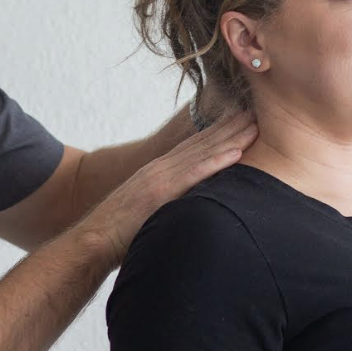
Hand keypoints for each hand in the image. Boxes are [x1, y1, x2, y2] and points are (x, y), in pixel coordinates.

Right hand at [80, 112, 256, 263]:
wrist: (94, 239)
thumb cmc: (121, 233)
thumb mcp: (149, 209)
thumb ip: (168, 202)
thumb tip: (187, 208)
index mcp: (159, 172)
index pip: (194, 147)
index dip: (219, 131)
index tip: (241, 119)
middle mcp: (162, 169)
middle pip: (202, 143)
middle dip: (230, 126)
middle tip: (257, 111)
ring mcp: (162, 178)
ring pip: (203, 153)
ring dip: (231, 138)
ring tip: (255, 124)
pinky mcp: (162, 193)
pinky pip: (195, 175)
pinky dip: (217, 162)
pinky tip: (237, 153)